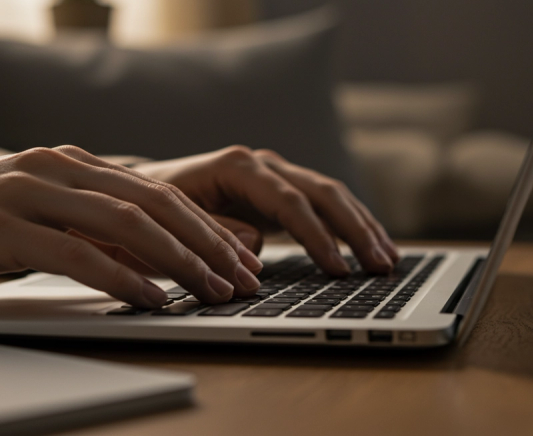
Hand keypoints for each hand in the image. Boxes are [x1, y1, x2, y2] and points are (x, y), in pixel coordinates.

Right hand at [0, 146, 263, 307]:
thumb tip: (151, 258)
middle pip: (154, 203)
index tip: (242, 257)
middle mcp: (56, 168)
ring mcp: (27, 191)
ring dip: (177, 259)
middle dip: (207, 243)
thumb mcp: (38, 216)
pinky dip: (121, 276)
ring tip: (212, 289)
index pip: (157, 193)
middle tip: (244, 276)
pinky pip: (75, 252)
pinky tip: (151, 297)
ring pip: (123, 222)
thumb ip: (89, 227)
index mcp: (71, 163)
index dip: (206, 226)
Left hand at [132, 146, 399, 273]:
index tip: (338, 269)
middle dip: (355, 230)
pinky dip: (349, 225)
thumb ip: (216, 232)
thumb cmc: (156, 210)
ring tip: (388, 260)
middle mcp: (262, 164)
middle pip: (322, 192)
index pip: (290, 201)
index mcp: (238, 166)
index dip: (318, 237)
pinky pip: (324, 205)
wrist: (144, 191)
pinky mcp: (280, 191)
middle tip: (380, 266)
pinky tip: (370, 245)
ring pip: (331, 195)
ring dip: (362, 227)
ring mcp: (274, 174)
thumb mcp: (175, 222)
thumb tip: (257, 243)